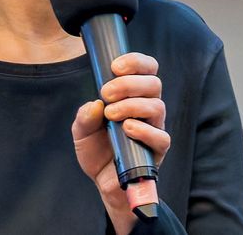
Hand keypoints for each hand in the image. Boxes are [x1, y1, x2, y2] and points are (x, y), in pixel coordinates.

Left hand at [71, 53, 169, 234]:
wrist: (102, 181)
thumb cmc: (96, 149)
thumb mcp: (81, 130)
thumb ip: (84, 116)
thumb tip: (94, 104)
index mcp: (132, 95)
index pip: (146, 69)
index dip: (135, 62)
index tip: (115, 66)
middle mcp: (147, 108)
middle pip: (153, 83)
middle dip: (128, 83)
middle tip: (106, 93)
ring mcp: (154, 128)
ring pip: (157, 106)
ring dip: (132, 105)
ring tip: (111, 115)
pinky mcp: (157, 150)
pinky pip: (161, 137)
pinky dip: (144, 130)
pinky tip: (127, 129)